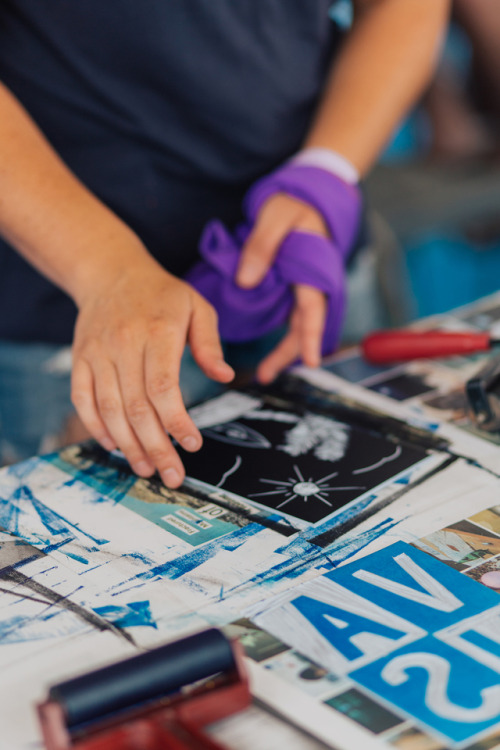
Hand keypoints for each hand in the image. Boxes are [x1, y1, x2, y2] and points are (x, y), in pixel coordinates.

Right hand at [71, 254, 233, 487]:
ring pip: (109, 409)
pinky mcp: (80, 359)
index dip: (176, 421)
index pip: (163, 387)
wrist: (111, 272)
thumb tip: (223, 376)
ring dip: (127, 445)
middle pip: (136, 407)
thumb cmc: (162, 294)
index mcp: (157, 331)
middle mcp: (124, 344)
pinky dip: (96, 427)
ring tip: (146, 469)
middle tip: (172, 475)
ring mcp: (97, 353)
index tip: (192, 445)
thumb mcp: (197, 307)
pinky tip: (114, 447)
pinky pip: (83, 399)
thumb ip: (210, 344)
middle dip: (155, 447)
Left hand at [236, 193, 327, 380]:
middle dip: (290, 353)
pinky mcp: (298, 288)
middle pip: (306, 326)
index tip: (310, 361)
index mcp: (313, 270)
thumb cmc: (294, 204)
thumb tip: (245, 280)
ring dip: (286, 349)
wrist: (307, 197)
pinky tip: (271, 350)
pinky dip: (285, 335)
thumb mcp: (276, 216)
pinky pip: (294, 316)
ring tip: (265, 372)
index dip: (310, 336)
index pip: (313, 309)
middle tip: (266, 375)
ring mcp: (307, 287)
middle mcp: (313, 283)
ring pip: (300, 325)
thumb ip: (261, 246)